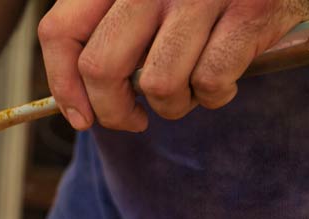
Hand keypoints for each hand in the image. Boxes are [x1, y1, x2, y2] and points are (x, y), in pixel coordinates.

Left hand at [38, 0, 308, 131]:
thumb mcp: (144, 0)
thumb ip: (108, 33)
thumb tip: (79, 106)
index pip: (60, 31)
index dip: (62, 84)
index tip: (81, 116)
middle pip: (100, 66)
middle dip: (113, 110)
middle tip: (132, 118)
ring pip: (157, 84)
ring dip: (172, 105)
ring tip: (188, 91)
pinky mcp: (248, 11)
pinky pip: (209, 81)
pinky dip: (215, 96)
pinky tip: (222, 81)